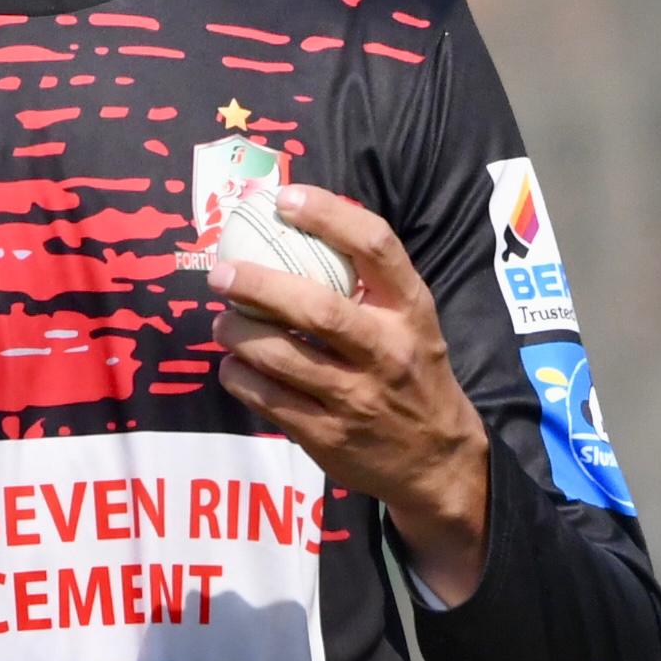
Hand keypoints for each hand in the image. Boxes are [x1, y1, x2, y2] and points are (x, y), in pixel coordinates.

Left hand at [208, 183, 491, 603]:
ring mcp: (358, 399)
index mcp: (411, 311)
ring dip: (240, 335)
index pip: (376, 247)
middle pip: (319, 310)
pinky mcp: (330, 438)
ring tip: (222, 324)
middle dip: (260, 286)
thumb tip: (295, 229)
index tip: (285, 199)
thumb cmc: (413, 373)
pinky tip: (233, 367)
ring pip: (284, 359)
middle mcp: (388, 351)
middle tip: (221, 274)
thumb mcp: (412, 322)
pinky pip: (270, 401)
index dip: (329, 215)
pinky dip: (241, 378)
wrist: (438, 461)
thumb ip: (369, 283)